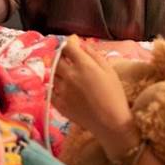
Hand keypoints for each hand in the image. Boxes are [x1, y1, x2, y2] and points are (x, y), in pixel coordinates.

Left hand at [51, 36, 136, 152]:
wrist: (110, 122)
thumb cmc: (114, 95)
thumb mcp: (109, 70)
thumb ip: (94, 55)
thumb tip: (82, 45)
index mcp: (83, 65)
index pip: (68, 47)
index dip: (70, 42)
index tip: (74, 42)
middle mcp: (69, 76)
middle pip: (57, 59)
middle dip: (62, 55)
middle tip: (69, 57)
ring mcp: (61, 90)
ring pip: (52, 74)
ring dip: (58, 70)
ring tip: (67, 74)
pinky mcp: (58, 104)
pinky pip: (50, 91)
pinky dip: (55, 86)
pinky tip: (63, 88)